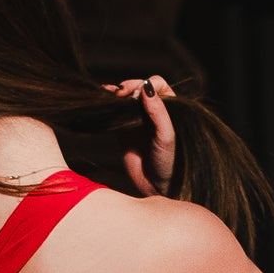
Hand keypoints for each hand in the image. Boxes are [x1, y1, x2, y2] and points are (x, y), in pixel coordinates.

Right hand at [108, 74, 175, 196]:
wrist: (157, 188)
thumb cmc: (170, 164)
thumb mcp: (166, 136)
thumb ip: (158, 112)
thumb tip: (146, 87)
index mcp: (171, 108)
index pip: (158, 84)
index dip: (145, 84)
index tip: (136, 93)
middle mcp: (154, 111)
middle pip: (140, 88)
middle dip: (129, 87)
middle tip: (120, 94)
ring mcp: (138, 120)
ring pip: (127, 98)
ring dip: (117, 93)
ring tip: (109, 93)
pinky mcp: (124, 131)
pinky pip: (116, 113)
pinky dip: (109, 104)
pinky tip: (103, 95)